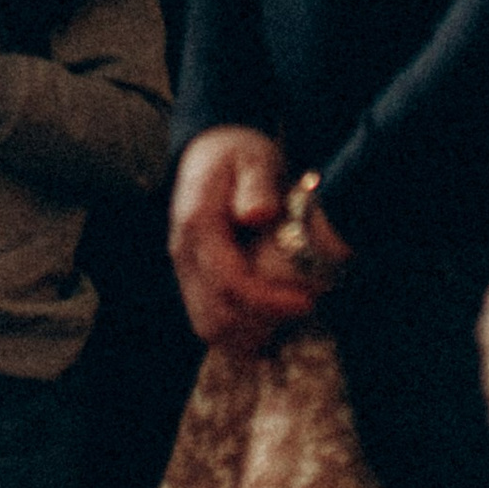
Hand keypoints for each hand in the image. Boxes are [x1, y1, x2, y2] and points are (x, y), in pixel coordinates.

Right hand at [168, 127, 323, 351]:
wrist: (209, 151)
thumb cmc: (238, 154)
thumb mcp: (254, 158)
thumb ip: (257, 185)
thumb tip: (256, 215)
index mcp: (198, 224)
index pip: (229, 281)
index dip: (267, 300)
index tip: (305, 302)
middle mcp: (184, 252)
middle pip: (215, 315)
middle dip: (261, 325)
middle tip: (302, 312)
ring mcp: (184, 269)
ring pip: (208, 326)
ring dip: (248, 336)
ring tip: (288, 321)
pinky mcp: (191, 280)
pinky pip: (208, 321)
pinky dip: (237, 334)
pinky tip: (270, 325)